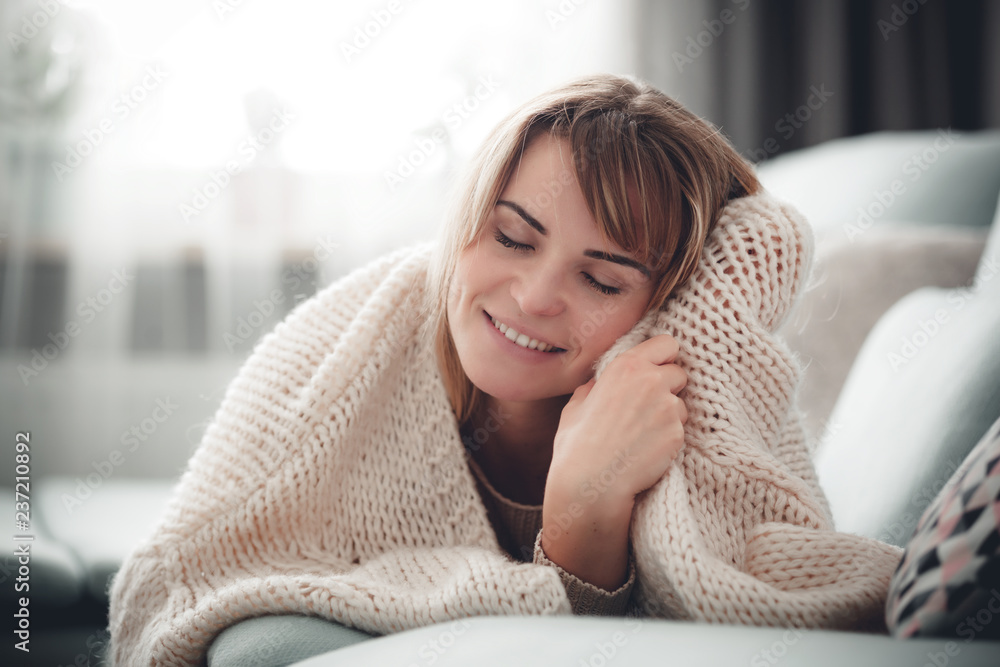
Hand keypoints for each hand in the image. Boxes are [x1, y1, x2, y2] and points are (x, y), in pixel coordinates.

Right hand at [540, 334, 687, 589]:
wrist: (590, 485)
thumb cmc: (577, 446)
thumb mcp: (576, 406)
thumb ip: (594, 387)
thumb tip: (599, 384)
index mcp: (625, 366)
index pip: (668, 343)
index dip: (663, 357)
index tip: (655, 370)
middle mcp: (652, 380)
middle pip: (679, 372)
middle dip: (669, 386)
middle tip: (649, 406)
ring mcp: (668, 408)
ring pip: (682, 404)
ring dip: (670, 414)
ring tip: (643, 433)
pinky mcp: (677, 434)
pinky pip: (681, 430)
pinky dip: (669, 438)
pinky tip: (647, 449)